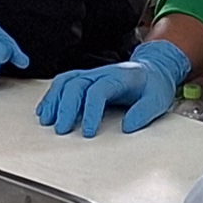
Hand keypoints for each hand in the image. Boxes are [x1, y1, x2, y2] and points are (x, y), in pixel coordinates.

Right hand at [39, 41, 188, 137]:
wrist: (154, 69)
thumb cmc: (154, 86)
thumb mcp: (157, 100)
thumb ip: (144, 112)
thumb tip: (126, 127)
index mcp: (119, 76)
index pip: (98, 91)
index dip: (90, 111)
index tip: (87, 133)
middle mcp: (101, 72)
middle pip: (76, 84)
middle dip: (65, 108)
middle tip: (61, 130)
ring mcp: (91, 74)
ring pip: (65, 81)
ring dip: (54, 100)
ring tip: (47, 121)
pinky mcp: (85, 78)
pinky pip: (63, 82)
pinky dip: (52, 96)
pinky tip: (45, 110)